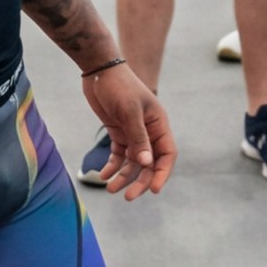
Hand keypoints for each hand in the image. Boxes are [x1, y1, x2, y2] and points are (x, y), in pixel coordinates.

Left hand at [77, 59, 175, 195]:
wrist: (98, 70)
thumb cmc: (118, 86)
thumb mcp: (129, 111)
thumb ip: (138, 137)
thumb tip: (146, 163)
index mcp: (159, 124)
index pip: (167, 154)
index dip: (162, 173)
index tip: (153, 190)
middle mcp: (149, 132)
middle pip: (149, 163)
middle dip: (140, 181)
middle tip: (128, 196)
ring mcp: (133, 133)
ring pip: (133, 163)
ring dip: (123, 177)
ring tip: (110, 188)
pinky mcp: (118, 133)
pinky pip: (119, 156)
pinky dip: (112, 167)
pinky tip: (102, 175)